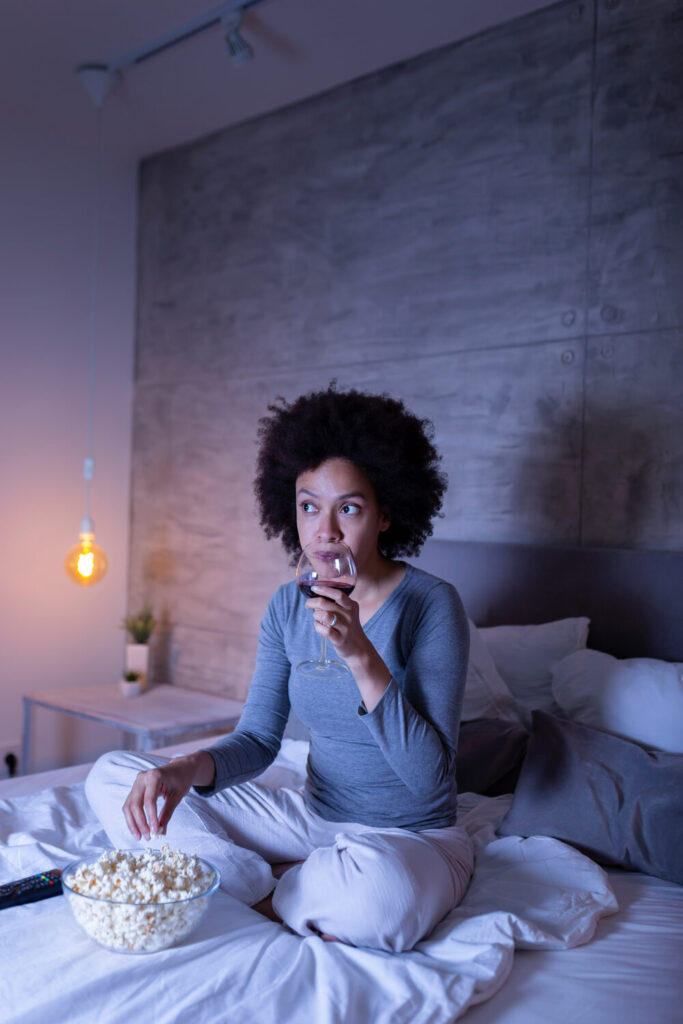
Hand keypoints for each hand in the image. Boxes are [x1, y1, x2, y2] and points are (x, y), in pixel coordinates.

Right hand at [122, 752, 213, 839]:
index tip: (154, 831)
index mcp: (154, 776)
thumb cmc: (181, 779)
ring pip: (128, 806)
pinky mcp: (135, 788)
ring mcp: (137, 782)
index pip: (149, 800)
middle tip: (147, 837)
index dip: (150, 817)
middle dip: (139, 823)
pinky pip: (130, 805)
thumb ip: (167, 813)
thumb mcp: (177, 796)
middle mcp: (142, 778)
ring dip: (133, 823)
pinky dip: (132, 818)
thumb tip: (160, 832)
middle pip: (135, 804)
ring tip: (140, 836)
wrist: (180, 768)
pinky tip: (138, 828)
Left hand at [307, 586, 390, 710]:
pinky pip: (325, 631)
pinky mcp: (340, 640)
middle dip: (313, 602)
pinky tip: (318, 626)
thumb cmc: (347, 627)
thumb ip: (335, 604)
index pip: (338, 594)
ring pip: (325, 616)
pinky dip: (318, 627)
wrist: (358, 648)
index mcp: (351, 606)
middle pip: (327, 604)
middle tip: (308, 604)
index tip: (314, 588)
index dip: (325, 589)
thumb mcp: (347, 612)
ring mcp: (345, 628)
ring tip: (316, 617)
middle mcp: (349, 616)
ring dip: (316, 615)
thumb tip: (316, 597)